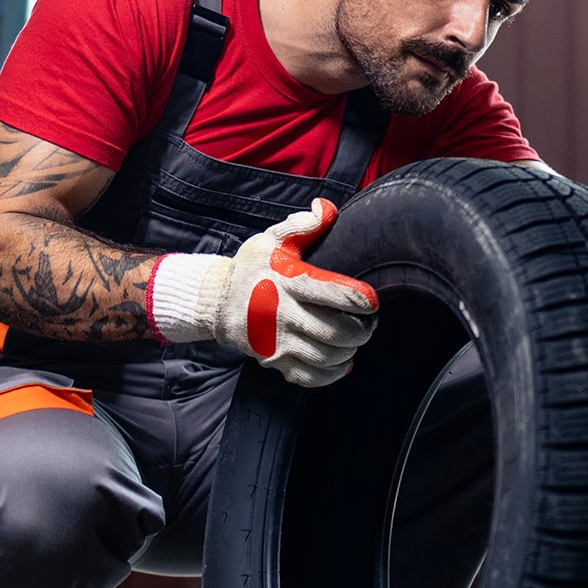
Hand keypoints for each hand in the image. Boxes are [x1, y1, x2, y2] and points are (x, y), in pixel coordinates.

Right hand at [148, 198, 378, 386]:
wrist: (216, 301)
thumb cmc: (252, 267)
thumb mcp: (272, 239)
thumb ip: (302, 226)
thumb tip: (327, 210)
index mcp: (287, 281)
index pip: (336, 295)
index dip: (363, 301)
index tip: (371, 302)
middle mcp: (281, 314)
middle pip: (337, 332)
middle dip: (362, 330)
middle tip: (368, 324)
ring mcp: (276, 342)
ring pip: (327, 357)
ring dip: (350, 351)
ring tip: (355, 339)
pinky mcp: (273, 361)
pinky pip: (310, 378)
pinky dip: (333, 374)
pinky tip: (342, 362)